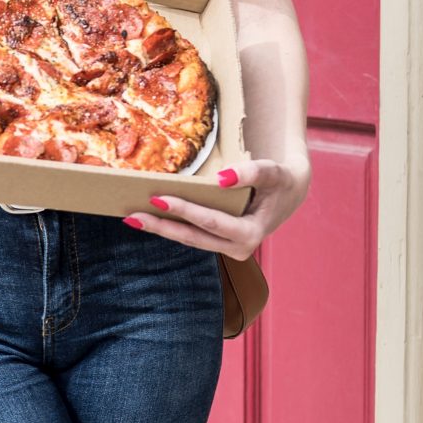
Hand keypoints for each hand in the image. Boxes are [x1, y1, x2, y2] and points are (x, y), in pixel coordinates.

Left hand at [123, 158, 311, 260]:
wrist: (289, 193)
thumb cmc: (281, 181)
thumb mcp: (274, 173)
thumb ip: (253, 173)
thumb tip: (221, 178)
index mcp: (251, 234)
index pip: (211, 223)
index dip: (185, 211)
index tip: (159, 198)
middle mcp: (238, 248)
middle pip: (193, 237)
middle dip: (162, 227)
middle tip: (133, 216)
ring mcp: (227, 249)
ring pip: (189, 240)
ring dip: (161, 229)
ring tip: (132, 219)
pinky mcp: (219, 243)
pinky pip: (191, 236)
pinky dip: (171, 227)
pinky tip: (150, 219)